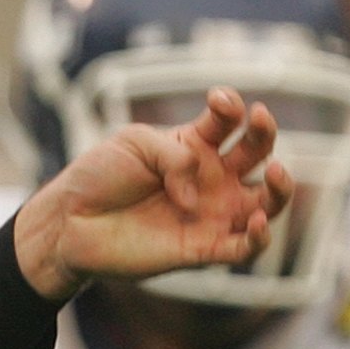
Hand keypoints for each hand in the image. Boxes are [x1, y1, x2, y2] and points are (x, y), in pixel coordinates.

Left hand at [14, 88, 291, 300]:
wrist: (69, 222)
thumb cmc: (99, 176)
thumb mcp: (134, 143)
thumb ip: (174, 155)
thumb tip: (199, 192)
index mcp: (194, 145)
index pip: (228, 121)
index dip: (231, 106)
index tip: (220, 100)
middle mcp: (210, 178)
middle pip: (256, 153)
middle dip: (265, 133)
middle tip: (261, 119)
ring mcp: (210, 212)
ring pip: (265, 201)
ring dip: (280, 188)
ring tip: (277, 173)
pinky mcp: (203, 248)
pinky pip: (245, 248)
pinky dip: (259, 237)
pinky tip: (258, 221)